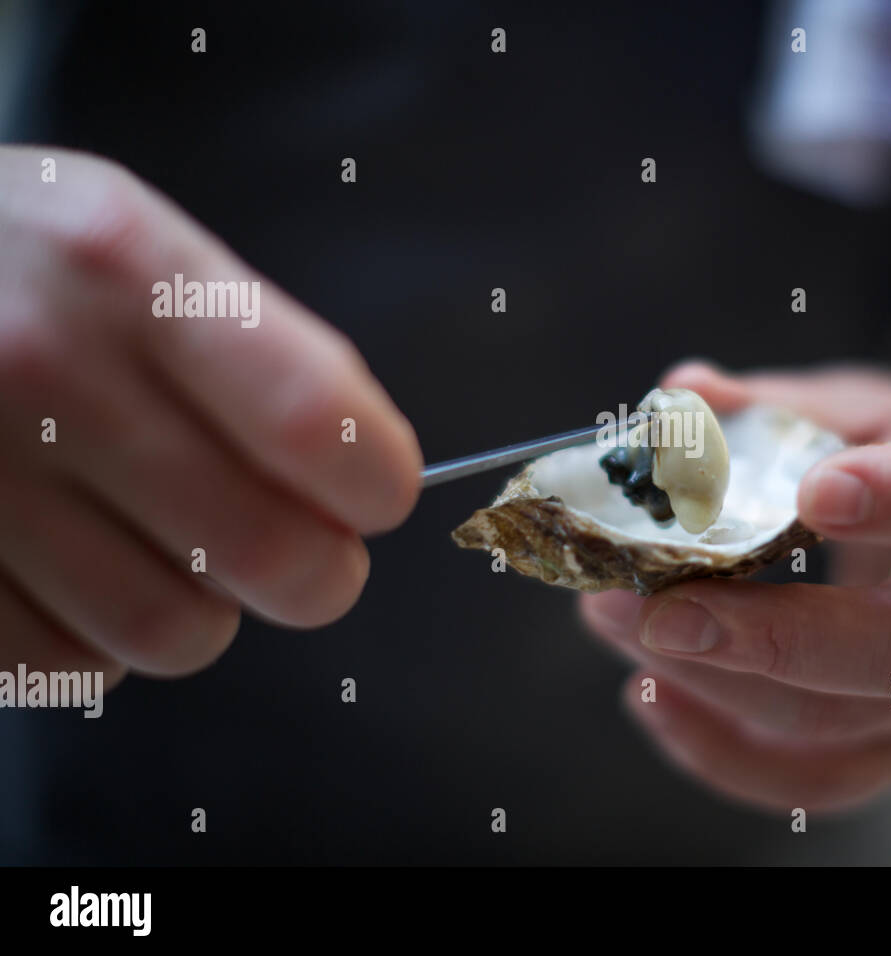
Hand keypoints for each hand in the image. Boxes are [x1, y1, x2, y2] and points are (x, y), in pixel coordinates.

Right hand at [0, 147, 421, 685]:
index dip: (377, 484)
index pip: (317, 425)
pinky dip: (96, 641)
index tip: (376, 494)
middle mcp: (43, 370)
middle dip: (318, 570)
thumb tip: (362, 473)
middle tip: (304, 549)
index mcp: (123, 268)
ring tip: (171, 550)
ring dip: (204, 610)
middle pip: (269, 554)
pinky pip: (67, 667)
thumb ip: (252, 345)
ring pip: (175, 632)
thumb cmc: (4, 268)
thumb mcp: (124, 239)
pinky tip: (79, 573)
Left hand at [580, 361, 890, 811]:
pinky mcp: (890, 749)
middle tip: (665, 609)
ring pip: (838, 722)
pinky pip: (809, 781)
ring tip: (615, 619)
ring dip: (715, 682)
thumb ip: (776, 407)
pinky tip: (647, 692)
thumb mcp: (858, 406)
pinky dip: (719, 751)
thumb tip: (683, 392)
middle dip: (777, 637)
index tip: (814, 493)